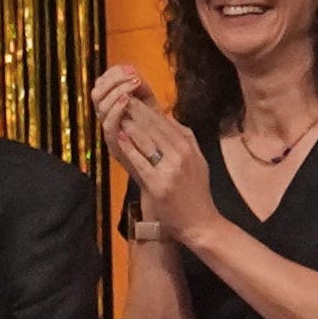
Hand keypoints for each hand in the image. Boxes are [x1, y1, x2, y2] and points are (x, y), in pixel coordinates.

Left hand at [93, 70, 212, 236]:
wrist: (200, 222)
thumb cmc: (196, 192)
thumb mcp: (197, 160)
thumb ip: (185, 139)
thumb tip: (170, 118)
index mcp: (190, 147)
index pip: (166, 122)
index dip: (147, 108)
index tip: (132, 96)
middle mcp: (182, 154)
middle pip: (155, 127)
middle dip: (136, 111)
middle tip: (120, 97)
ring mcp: (171, 169)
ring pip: (148, 140)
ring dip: (130, 124)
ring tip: (117, 112)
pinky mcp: (159, 184)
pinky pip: (141, 161)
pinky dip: (129, 147)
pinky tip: (119, 137)